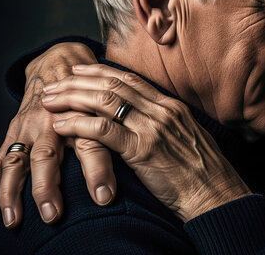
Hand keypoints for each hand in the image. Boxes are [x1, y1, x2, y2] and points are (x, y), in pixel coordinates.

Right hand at [0, 42, 114, 228]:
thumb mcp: (105, 111)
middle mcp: (50, 122)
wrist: (59, 66)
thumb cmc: (88, 96)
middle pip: (45, 157)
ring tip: (12, 219)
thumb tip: (130, 172)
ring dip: (11, 192)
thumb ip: (118, 135)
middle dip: (47, 187)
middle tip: (52, 215)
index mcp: (80, 114)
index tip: (106, 198)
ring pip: (16, 162)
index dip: (98, 172)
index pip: (90, 145)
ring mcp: (27, 129)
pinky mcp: (12, 135)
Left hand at [42, 64, 251, 221]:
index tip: (79, 70)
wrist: (215, 194)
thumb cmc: (201, 173)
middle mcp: (162, 111)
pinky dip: (79, 124)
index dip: (100, 71)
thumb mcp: (185, 138)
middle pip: (113, 85)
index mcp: (171, 106)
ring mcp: (153, 128)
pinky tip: (61, 124)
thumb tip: (142, 120)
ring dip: (72, 98)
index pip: (130, 79)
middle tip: (54, 82)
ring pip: (105, 101)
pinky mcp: (143, 150)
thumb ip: (164, 124)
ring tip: (49, 100)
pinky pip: (104, 130)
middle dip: (78, 81)